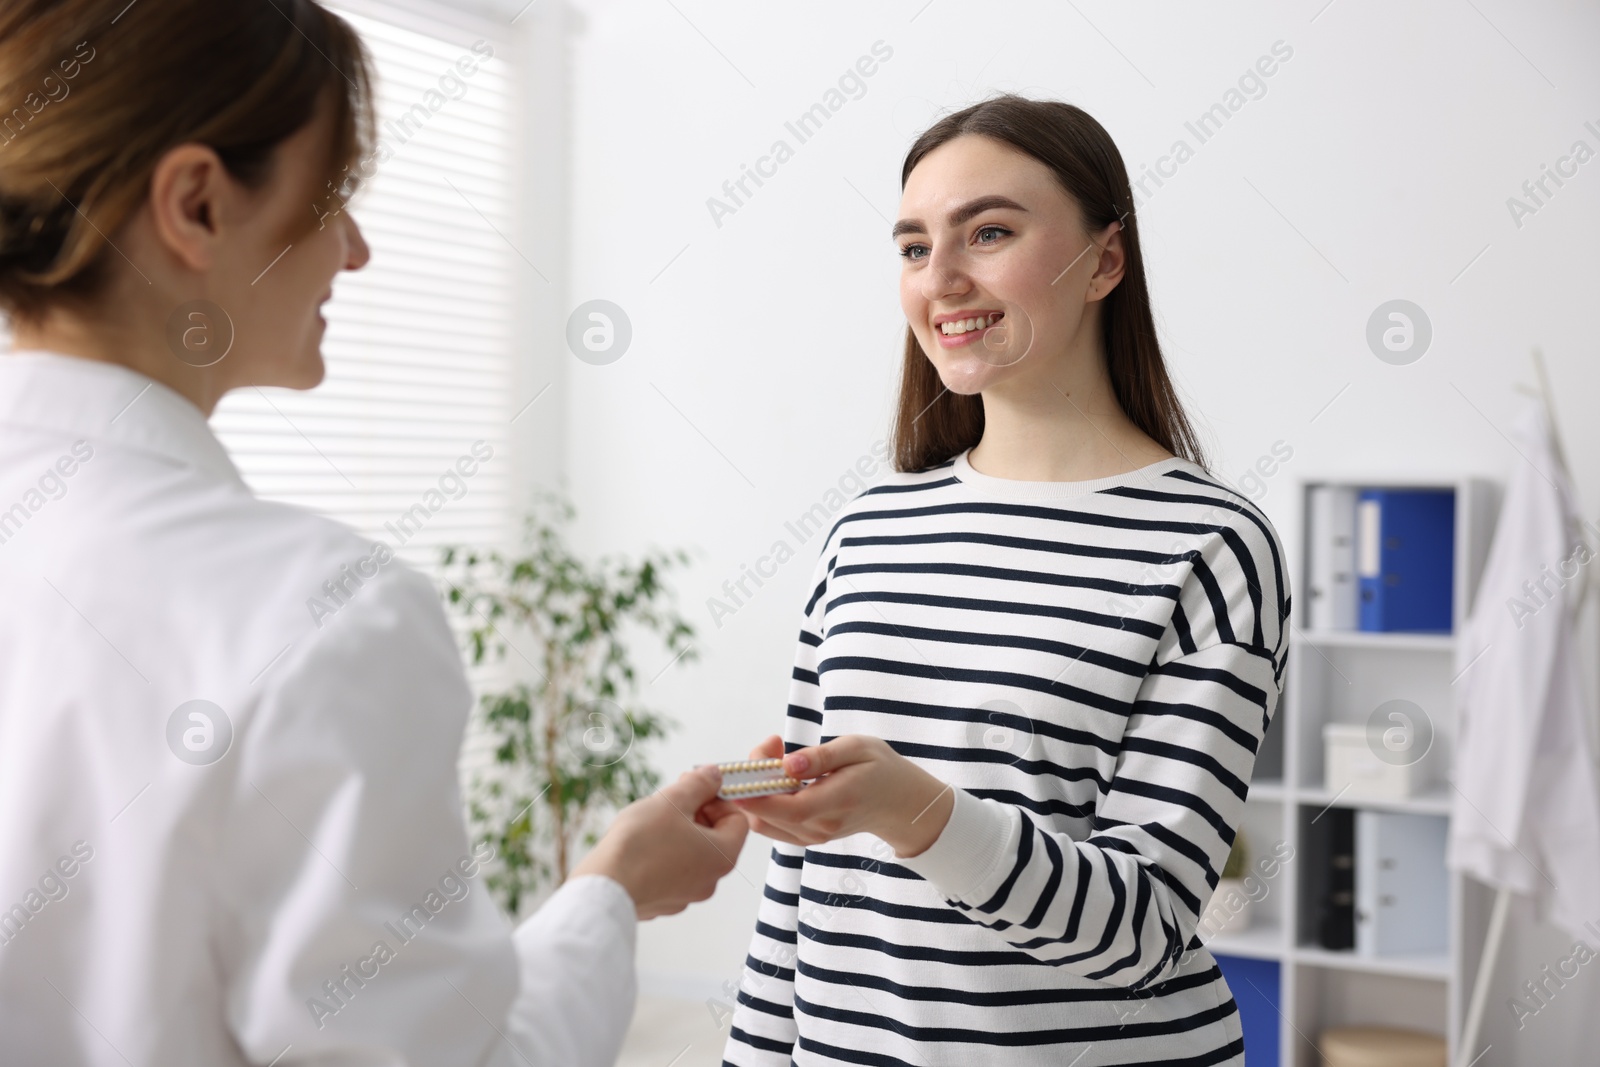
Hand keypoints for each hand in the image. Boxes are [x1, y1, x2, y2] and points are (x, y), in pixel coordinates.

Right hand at [572, 764, 749, 919]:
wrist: (604, 887)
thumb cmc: (641, 843)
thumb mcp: (673, 800)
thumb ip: (700, 784)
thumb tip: (715, 775)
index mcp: (722, 857)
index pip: (737, 820)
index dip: (717, 800)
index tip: (693, 791)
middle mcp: (710, 881)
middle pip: (714, 838)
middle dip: (696, 814)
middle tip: (670, 801)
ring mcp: (686, 896)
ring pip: (691, 855)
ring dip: (678, 834)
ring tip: (651, 823)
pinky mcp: (662, 904)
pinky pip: (671, 873)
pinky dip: (662, 856)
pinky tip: (640, 847)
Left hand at [732, 734, 954, 857]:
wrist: (900, 803)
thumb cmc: (880, 769)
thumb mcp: (857, 748)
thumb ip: (821, 757)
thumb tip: (787, 764)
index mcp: (836, 802)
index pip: (786, 807)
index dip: (755, 794)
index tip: (740, 771)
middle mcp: (821, 827)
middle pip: (766, 816)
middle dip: (754, 781)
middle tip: (773, 744)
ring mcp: (813, 837)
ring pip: (764, 823)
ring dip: (757, 790)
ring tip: (778, 754)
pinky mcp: (807, 837)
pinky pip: (773, 825)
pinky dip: (765, 801)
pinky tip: (781, 775)